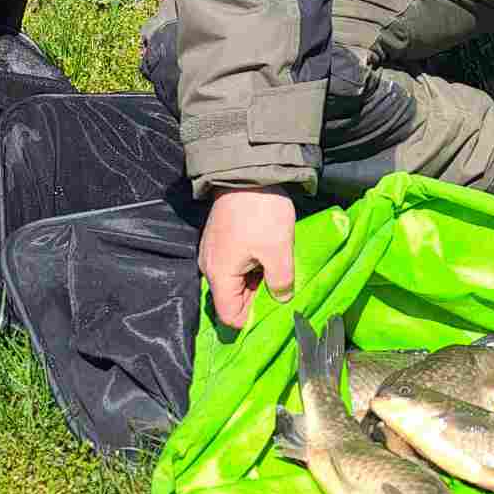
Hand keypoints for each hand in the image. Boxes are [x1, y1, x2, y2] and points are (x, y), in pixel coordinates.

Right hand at [198, 187, 296, 328]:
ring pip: (236, 280)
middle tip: (282, 289)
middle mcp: (211, 267)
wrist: (247, 173)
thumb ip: (280, 281)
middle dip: (257, 299)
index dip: (252, 319)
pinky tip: (270, 255)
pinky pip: (235, 264)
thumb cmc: (261, 213)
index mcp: (220, 275)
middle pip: (232, 299)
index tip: (274, 310)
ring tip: (278, 269)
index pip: (230, 316)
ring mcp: (214, 252)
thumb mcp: (278, 250)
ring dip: (256, 280)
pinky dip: (252, 265)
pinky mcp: (221, 239)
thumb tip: (282, 299)